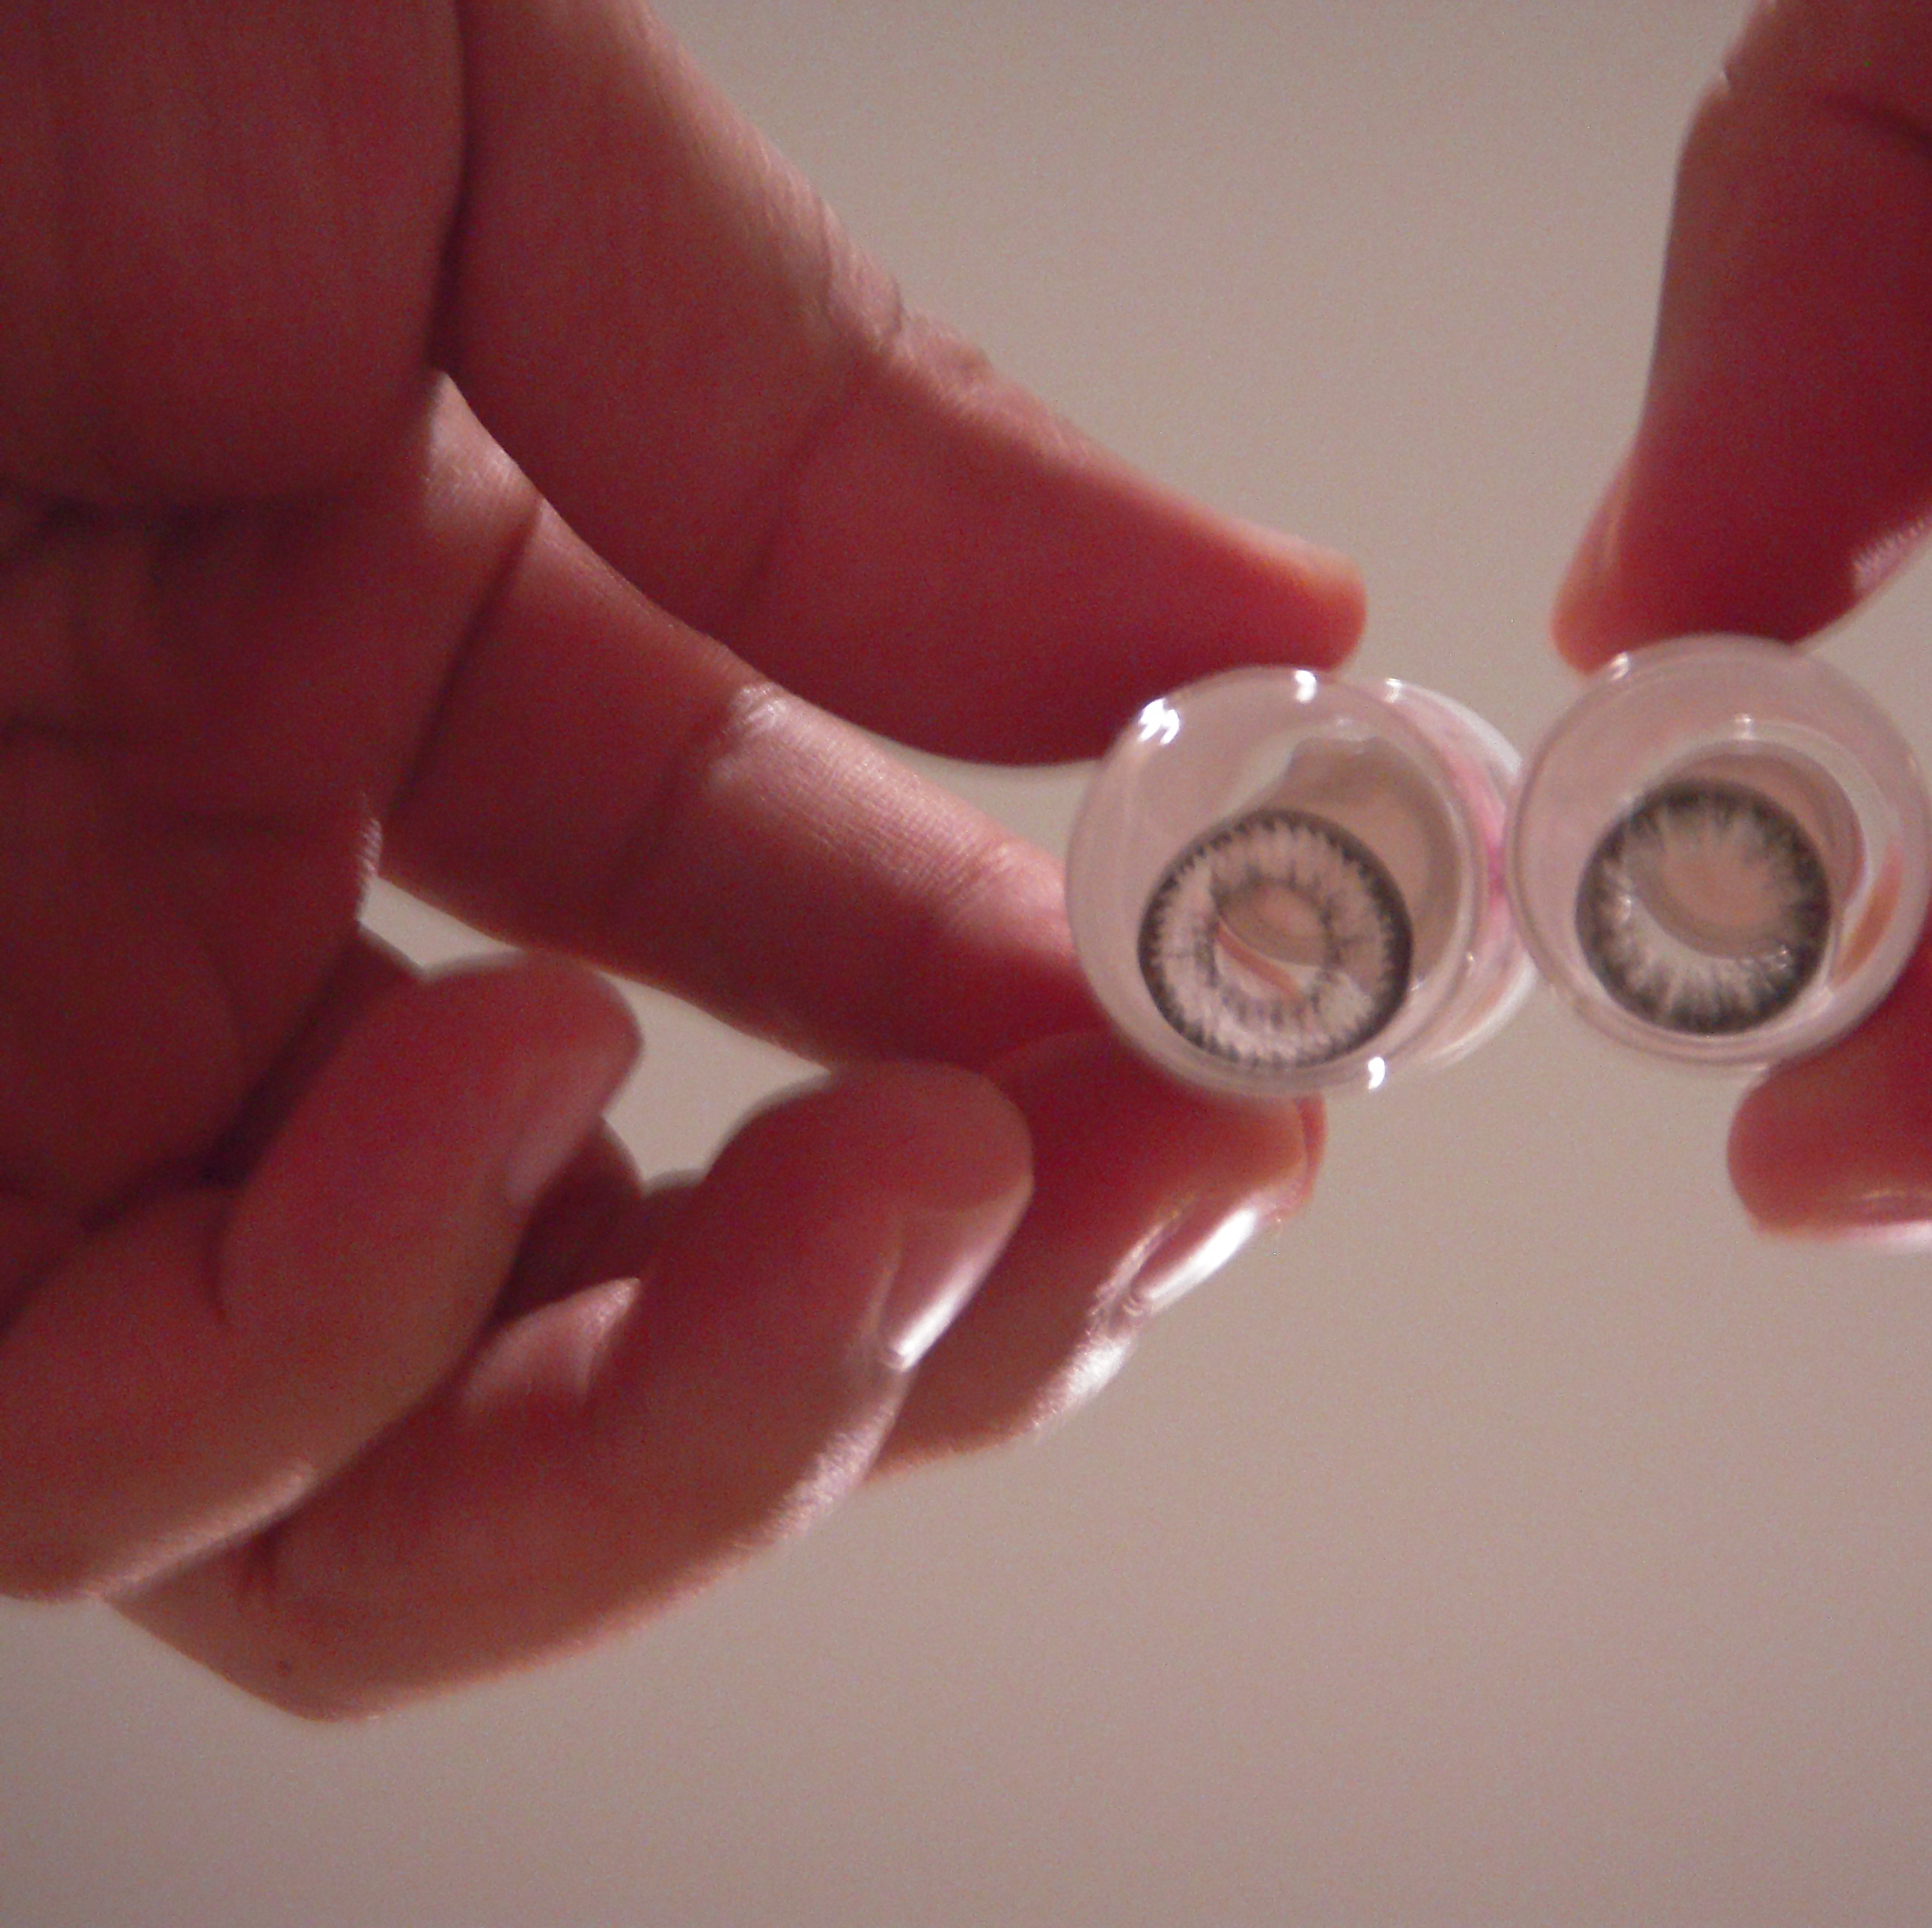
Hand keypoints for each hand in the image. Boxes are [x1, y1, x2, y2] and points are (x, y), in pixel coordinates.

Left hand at [0, 0, 1360, 1712]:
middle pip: (642, 1315)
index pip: (818, 962)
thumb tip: (1248, 632)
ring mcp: (18, 1115)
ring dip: (733, 1407)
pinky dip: (360, 1339)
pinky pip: (105, 1463)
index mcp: (397, 675)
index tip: (1280, 1035)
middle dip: (956, 1301)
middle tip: (1164, 1190)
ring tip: (948, 1200)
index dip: (1074, 1032)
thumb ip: (849, 438)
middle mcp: (222, 944)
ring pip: (407, 1494)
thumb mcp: (454, 126)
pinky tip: (531, 1087)